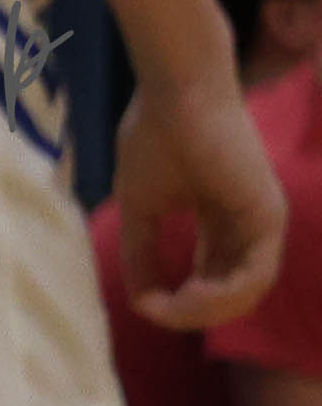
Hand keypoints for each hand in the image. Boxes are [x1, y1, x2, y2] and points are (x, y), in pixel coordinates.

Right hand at [117, 65, 292, 328]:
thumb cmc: (155, 136)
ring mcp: (263, 221)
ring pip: (248, 292)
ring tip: (168, 307)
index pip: (212, 278)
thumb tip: (139, 300)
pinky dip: (222, 295)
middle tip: (155, 311)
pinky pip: (256, 275)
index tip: (142, 302)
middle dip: (192, 312)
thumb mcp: (140, 207)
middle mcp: (248, 225)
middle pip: (232, 292)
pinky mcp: (268, 215)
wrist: (175, 93)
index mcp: (221, 219)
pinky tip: (187, 295)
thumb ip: (141, 252)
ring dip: (206, 311)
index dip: (178, 300)